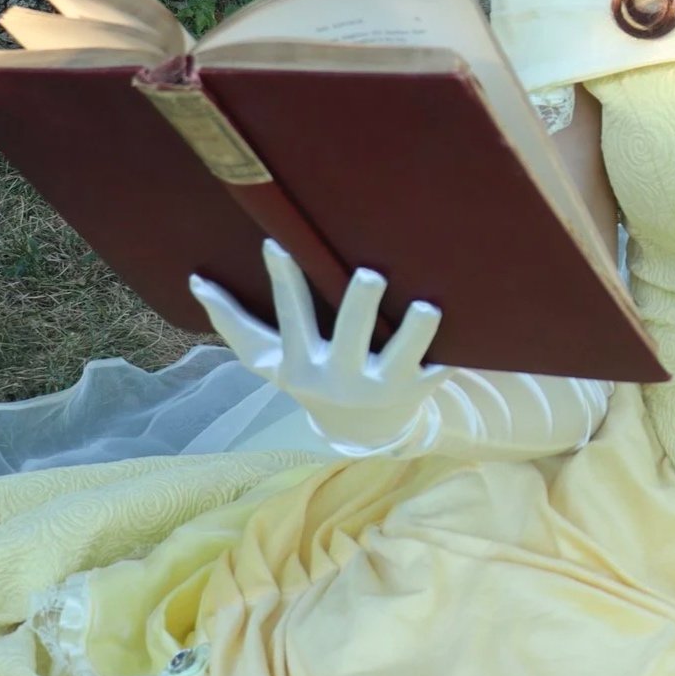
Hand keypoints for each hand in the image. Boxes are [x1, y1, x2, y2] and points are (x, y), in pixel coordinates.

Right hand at [190, 239, 451, 453]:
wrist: (362, 432)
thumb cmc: (313, 375)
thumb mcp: (274, 361)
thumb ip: (236, 324)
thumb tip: (195, 280)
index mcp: (305, 362)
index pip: (291, 316)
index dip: (284, 281)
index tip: (278, 243)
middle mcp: (342, 376)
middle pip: (349, 337)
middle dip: (360, 308)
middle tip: (372, 274)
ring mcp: (382, 385)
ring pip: (401, 358)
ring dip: (415, 334)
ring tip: (429, 308)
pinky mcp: (419, 389)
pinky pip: (440, 370)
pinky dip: (454, 354)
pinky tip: (480, 333)